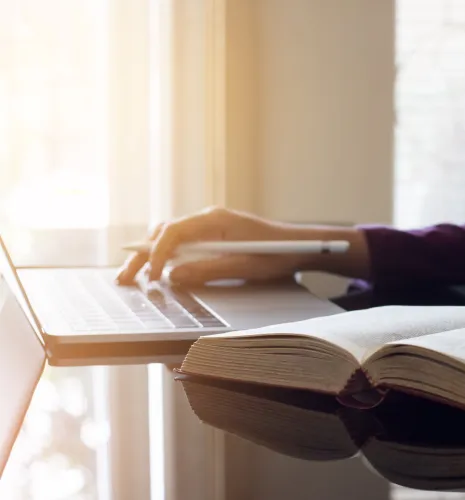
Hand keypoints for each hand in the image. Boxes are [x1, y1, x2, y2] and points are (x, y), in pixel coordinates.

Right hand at [115, 207, 369, 285]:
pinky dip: (168, 258)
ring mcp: (210, 227)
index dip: (156, 253)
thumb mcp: (244, 265)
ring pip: (171, 239)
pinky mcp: (214, 238)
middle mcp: (209, 219)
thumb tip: (173, 276)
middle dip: (143, 255)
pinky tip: (158, 272)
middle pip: (165, 233)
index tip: (151, 275)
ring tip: (134, 277)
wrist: (300, 246)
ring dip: (151, 257)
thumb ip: (208, 270)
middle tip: (125, 278)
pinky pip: (184, 245)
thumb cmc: (277, 254)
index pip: (174, 231)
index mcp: (215, 219)